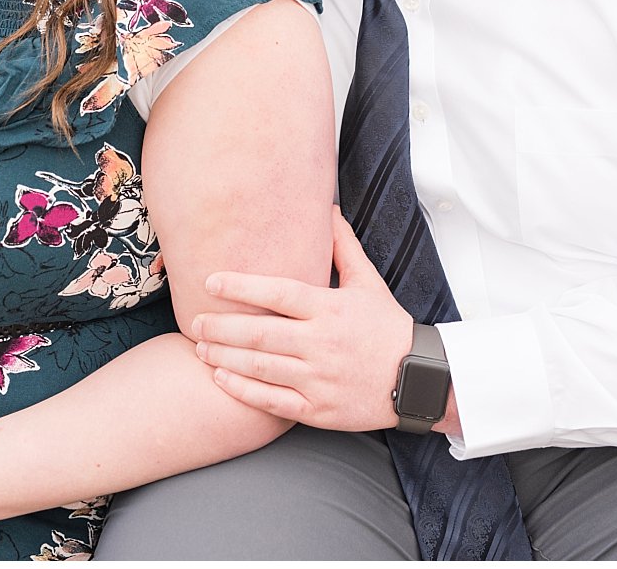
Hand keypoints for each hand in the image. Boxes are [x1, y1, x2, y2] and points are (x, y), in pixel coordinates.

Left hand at [190, 208, 412, 431]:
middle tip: (195, 321)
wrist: (421, 379)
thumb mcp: (369, 282)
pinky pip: (274, 402)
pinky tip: (221, 378)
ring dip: (224, 357)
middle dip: (220, 327)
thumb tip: (327, 207)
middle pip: (259, 333)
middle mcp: (322, 343)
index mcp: (330, 309)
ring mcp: (320, 379)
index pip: (277, 293)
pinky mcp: (320, 410)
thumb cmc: (388, 328)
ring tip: (200, 347)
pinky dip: (244, 390)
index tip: (210, 281)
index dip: (240, 287)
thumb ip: (342, 246)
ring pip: (261, 367)